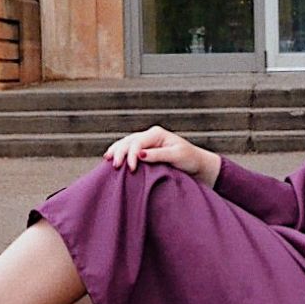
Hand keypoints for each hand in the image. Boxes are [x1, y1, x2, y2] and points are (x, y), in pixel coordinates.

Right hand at [103, 125, 220, 186]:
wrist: (197, 164)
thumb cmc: (189, 160)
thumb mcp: (176, 157)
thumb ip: (158, 155)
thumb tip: (140, 155)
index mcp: (157, 134)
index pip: (137, 142)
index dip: (131, 155)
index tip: (131, 170)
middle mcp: (150, 135)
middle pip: (128, 141)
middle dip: (119, 153)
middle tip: (114, 166)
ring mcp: (146, 141)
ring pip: (125, 143)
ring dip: (116, 151)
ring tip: (107, 160)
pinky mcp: (145, 149)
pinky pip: (128, 149)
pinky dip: (119, 153)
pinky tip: (111, 157)